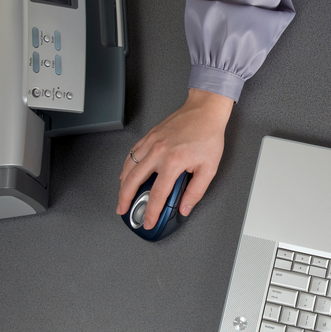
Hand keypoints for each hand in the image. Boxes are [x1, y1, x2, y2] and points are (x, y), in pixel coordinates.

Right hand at [117, 88, 233, 227]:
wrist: (205, 111)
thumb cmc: (208, 135)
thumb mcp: (209, 168)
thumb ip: (195, 191)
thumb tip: (185, 207)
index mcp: (173, 162)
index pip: (157, 194)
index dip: (152, 211)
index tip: (149, 221)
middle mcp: (158, 152)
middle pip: (133, 181)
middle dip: (125, 199)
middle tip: (123, 209)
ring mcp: (151, 142)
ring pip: (128, 166)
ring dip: (122, 183)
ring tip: (121, 195)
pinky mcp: (149, 136)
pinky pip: (132, 153)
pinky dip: (126, 166)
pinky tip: (126, 173)